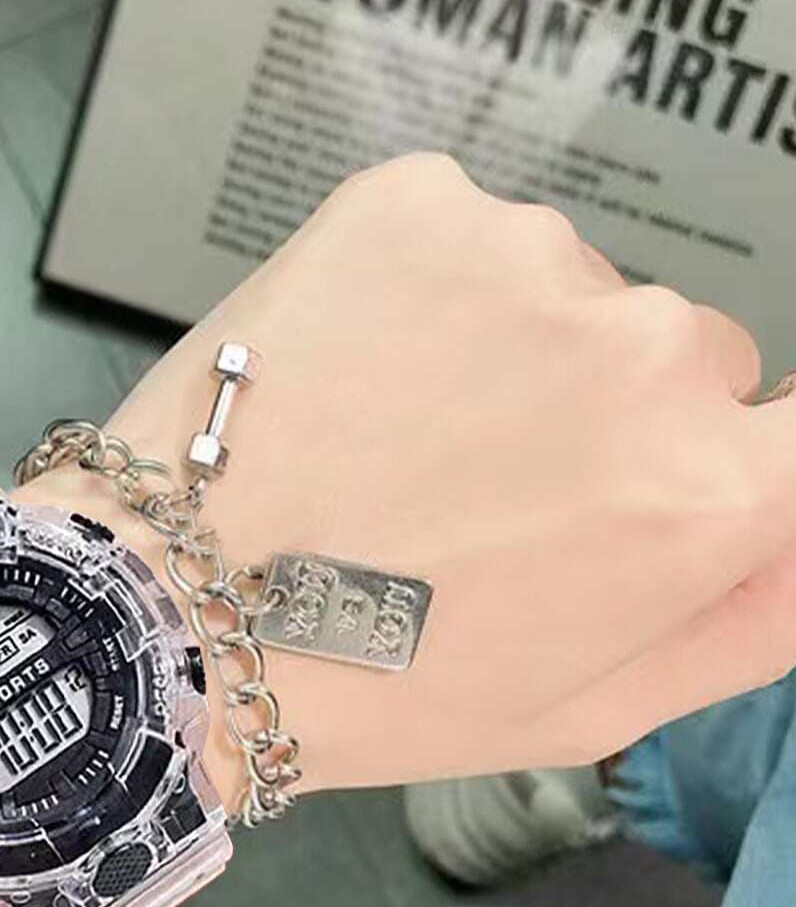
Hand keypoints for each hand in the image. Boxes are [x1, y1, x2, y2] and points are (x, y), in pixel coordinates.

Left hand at [0, 148, 795, 906]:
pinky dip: (430, 292)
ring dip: (516, 351)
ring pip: (574, 294)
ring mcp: (524, 255)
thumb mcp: (591, 706)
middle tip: (483, 497)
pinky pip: (472, 239)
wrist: (169, 609)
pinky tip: (354, 373)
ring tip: (396, 441)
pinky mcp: (415, 200)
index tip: (635, 498)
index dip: (730, 467)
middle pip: (689, 357)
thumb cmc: (383, 685)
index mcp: (702, 489)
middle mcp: (642, 348)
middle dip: (613, 418)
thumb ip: (755, 617)